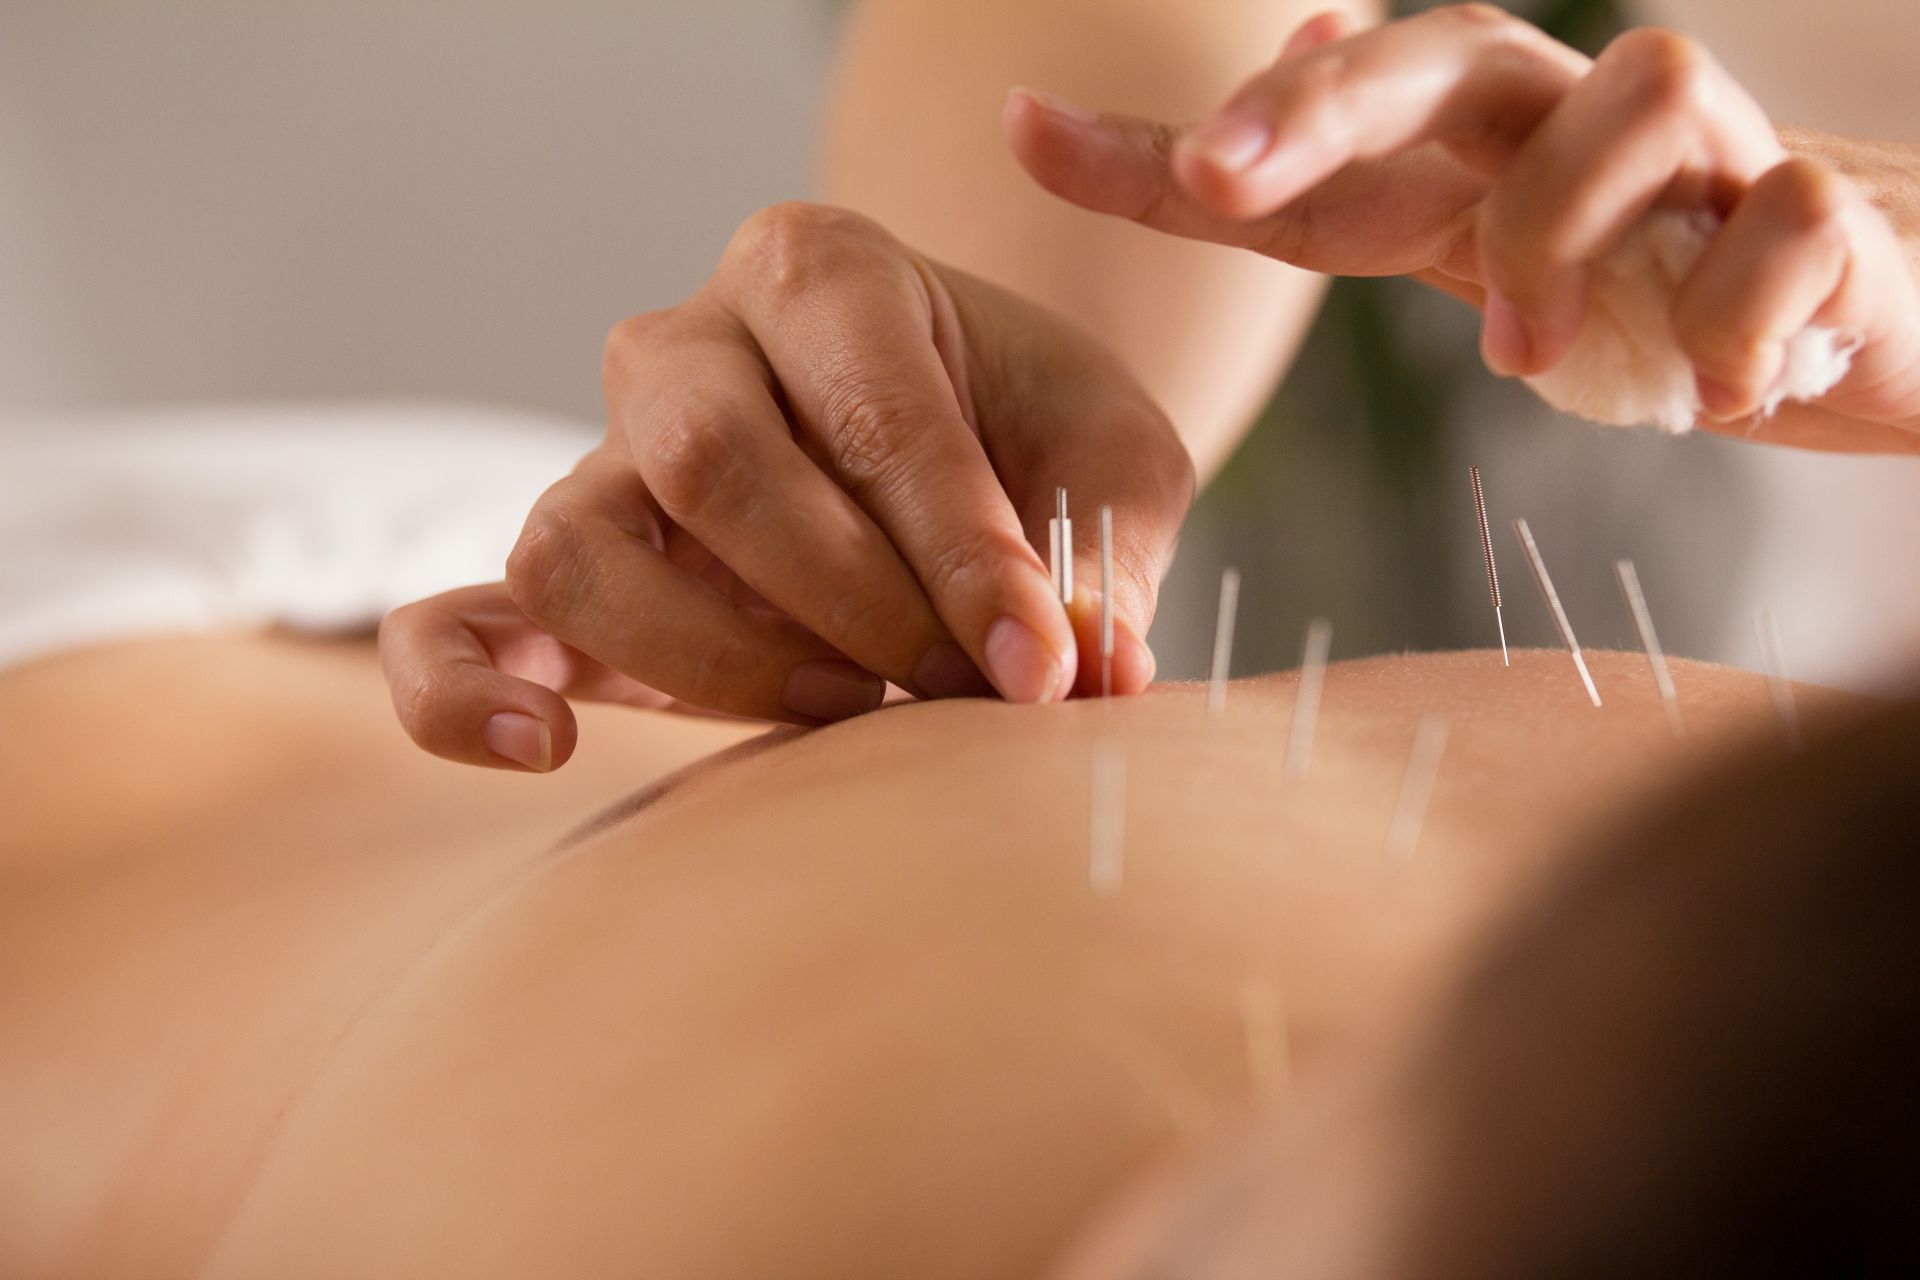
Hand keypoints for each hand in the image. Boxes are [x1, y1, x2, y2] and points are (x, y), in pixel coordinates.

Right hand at [381, 203, 1191, 769]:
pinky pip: (455, 624)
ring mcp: (606, 459)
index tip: (1042, 668)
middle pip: (709, 460)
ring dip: (714, 658)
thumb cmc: (1030, 433)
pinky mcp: (574, 572)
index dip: (962, 555)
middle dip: (850, 600)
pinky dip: (464, 692)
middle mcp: (687, 346)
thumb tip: (1093, 671)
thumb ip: (1102, 555)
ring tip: (847, 710)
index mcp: (822, 270)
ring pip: (578, 545)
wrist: (960, 428)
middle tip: (958, 689)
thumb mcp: (1106, 461)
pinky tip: (547, 748)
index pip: (872, 412)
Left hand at [1006, 5, 1919, 451]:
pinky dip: (1743, 317)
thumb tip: (1236, 95)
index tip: (1022, 130)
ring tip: (1525, 364)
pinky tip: (1723, 396)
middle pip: (1446, 48)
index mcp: (1467, 139)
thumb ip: (1341, 195)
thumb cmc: (1625, 280)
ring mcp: (1707, 149)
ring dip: (1558, 235)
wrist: (1842, 298)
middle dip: (1320, 107)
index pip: (1304, 115)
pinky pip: (1790, 220)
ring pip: (1639, 93)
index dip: (1169, 136)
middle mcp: (1571, 113)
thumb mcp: (1460, 245)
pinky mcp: (1825, 213)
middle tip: (1226, 184)